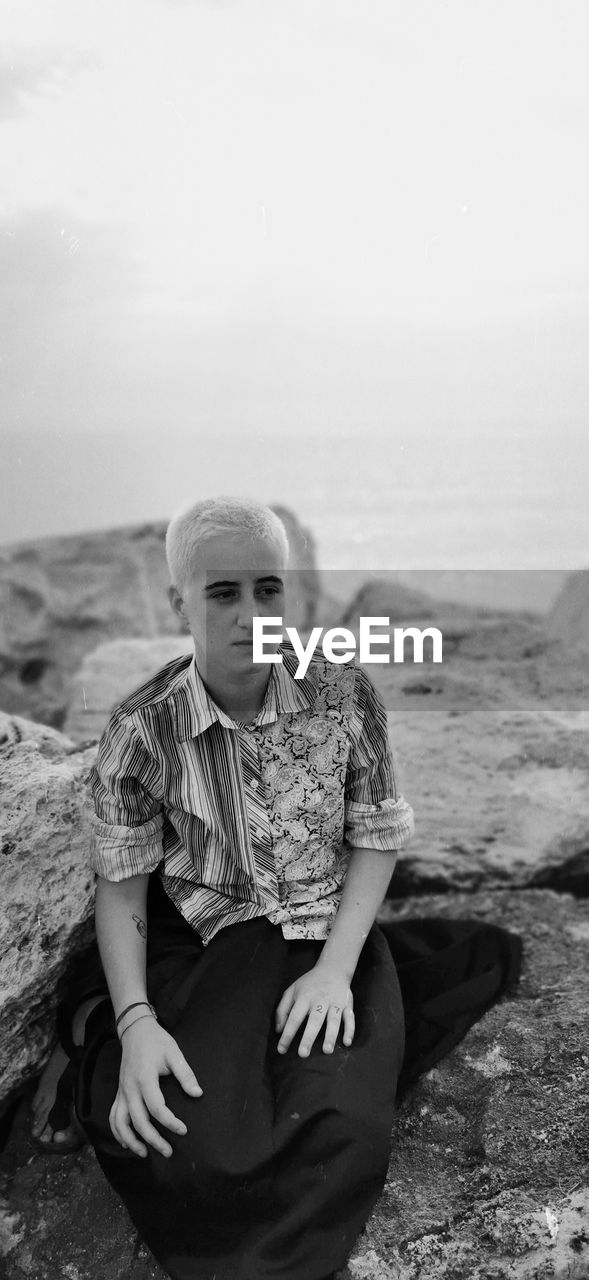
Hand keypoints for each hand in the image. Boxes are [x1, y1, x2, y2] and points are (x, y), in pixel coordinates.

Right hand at [110, 1017, 201, 1158]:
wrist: (135, 1031)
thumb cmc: (157, 1042)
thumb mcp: (174, 1053)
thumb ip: (185, 1074)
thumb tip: (197, 1094)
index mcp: (145, 1078)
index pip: (156, 1107)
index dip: (170, 1122)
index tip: (183, 1130)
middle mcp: (130, 1088)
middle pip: (138, 1121)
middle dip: (153, 1140)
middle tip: (169, 1151)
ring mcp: (122, 1092)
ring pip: (120, 1123)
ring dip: (131, 1141)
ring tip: (145, 1154)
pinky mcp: (119, 1093)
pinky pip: (113, 1117)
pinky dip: (118, 1132)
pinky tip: (128, 1142)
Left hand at [275, 962, 353, 1057]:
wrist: (332, 969)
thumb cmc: (309, 984)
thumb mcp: (291, 991)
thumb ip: (282, 1010)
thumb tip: (279, 1030)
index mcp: (304, 997)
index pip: (295, 1017)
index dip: (287, 1034)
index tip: (281, 1049)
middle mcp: (320, 1000)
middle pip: (314, 1020)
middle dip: (308, 1037)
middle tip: (303, 1054)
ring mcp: (335, 1003)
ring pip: (333, 1020)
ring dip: (330, 1035)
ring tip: (326, 1050)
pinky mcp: (347, 1005)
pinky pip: (350, 1018)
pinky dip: (350, 1030)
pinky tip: (347, 1042)